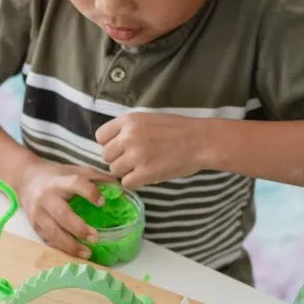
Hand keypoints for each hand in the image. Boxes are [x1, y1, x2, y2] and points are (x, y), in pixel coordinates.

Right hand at [17, 161, 113, 258]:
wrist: (26, 181)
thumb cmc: (56, 177)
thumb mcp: (75, 171)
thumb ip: (97, 178)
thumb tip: (121, 190)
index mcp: (59, 181)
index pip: (75, 183)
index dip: (89, 192)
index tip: (102, 203)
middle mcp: (46, 197)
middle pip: (62, 214)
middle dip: (79, 228)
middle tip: (96, 238)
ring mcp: (38, 213)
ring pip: (53, 232)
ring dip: (70, 245)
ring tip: (87, 253)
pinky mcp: (35, 226)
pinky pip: (49, 240)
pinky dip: (62, 248)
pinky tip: (75, 253)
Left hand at [96, 113, 213, 187]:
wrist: (202, 141)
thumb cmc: (177, 130)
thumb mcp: (148, 119)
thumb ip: (127, 129)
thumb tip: (108, 144)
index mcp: (129, 121)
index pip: (101, 136)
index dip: (110, 144)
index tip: (122, 147)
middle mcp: (129, 136)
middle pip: (106, 155)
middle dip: (118, 159)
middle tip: (136, 159)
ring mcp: (137, 155)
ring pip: (114, 170)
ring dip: (126, 172)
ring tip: (143, 166)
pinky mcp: (145, 173)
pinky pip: (126, 183)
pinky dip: (135, 182)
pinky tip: (147, 175)